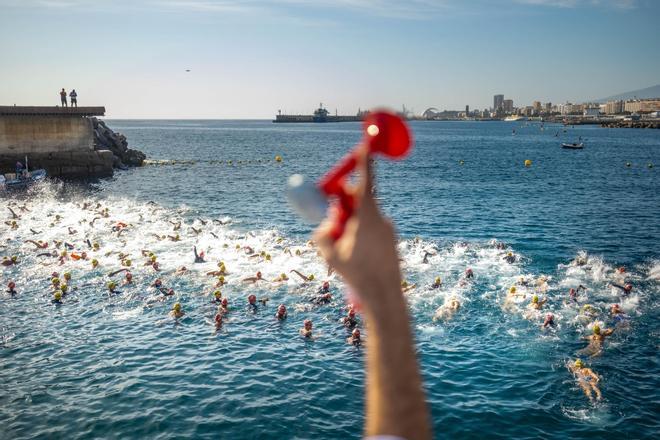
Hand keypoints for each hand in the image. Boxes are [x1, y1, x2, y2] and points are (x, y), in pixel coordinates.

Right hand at [314, 145, 401, 310]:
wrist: (385, 295)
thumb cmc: (357, 273)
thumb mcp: (330, 252)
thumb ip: (323, 233)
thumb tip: (325, 223)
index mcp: (367, 215)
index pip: (365, 181)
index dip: (363, 162)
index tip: (363, 146)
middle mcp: (381, 218)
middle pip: (360, 199)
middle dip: (345, 203)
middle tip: (332, 213)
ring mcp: (389, 229)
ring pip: (365, 217)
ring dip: (352, 225)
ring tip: (346, 250)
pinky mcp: (392, 240)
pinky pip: (372, 231)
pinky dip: (361, 236)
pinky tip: (358, 256)